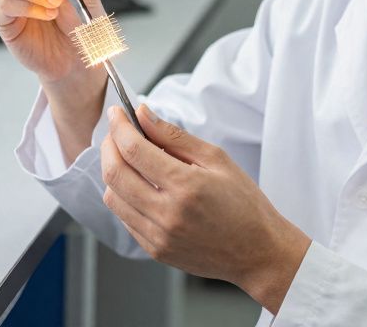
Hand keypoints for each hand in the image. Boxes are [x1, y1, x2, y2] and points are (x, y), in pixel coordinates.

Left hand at [100, 104, 311, 312]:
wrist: (258, 252)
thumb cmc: (244, 204)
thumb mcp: (217, 159)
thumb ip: (175, 136)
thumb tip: (143, 114)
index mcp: (186, 186)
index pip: (134, 150)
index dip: (119, 127)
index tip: (116, 113)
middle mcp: (167, 214)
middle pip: (114, 173)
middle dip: (109, 146)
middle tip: (116, 132)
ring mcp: (158, 236)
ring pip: (113, 197)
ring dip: (113, 172)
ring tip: (128, 159)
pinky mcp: (155, 250)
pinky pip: (124, 218)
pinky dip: (124, 196)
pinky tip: (139, 185)